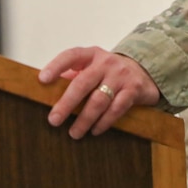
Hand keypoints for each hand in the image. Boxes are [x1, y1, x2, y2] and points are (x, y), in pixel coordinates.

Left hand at [38, 46, 160, 138]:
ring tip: (74, 132)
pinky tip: (95, 130)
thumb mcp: (92, 67)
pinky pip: (116, 109)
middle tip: (54, 120)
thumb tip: (47, 92)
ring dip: (84, 119)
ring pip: (99, 100)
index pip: (71, 56)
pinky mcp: (133, 90)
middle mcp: (106, 63)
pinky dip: (104, 122)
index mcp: (92, 55)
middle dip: (67, 103)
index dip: (56, 66)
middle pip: (83, 82)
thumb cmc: (109, 73)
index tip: (42, 80)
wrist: (145, 71)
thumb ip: (73, 76)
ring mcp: (121, 76)